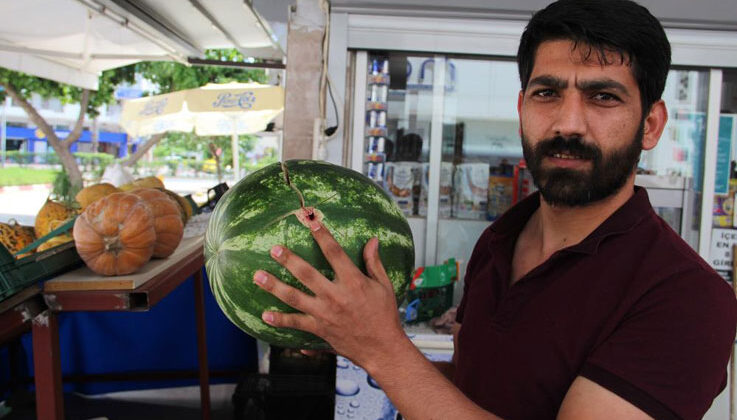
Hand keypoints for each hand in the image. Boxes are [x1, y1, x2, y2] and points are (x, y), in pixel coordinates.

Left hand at [252, 222, 405, 368]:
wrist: (382, 349)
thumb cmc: (385, 315)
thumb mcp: (384, 286)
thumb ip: (374, 262)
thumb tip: (373, 240)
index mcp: (354, 282)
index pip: (335, 253)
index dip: (322, 236)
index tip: (311, 222)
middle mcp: (336, 296)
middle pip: (307, 274)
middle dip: (289, 260)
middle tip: (274, 249)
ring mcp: (325, 314)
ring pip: (295, 297)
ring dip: (275, 286)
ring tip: (258, 276)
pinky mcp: (320, 329)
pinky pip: (296, 324)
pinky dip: (280, 320)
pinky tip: (265, 315)